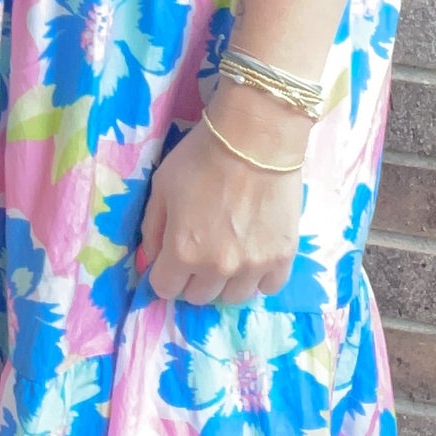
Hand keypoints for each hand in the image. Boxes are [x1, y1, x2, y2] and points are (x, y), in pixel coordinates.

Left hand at [139, 103, 308, 308]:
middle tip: (201, 250)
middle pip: (199, 296)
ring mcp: (254, 265)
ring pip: (234, 297)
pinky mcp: (283, 256)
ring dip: (226, 282)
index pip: (165, 288)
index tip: (172, 258)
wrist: (255, 137)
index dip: (165, 273)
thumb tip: (152, 259)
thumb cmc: (202, 157)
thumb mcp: (161, 187)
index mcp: (182, 252)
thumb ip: (152, 229)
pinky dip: (260, 278)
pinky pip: (269, 287)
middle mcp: (218, 268)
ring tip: (229, 254)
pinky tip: (255, 256)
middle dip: (193, 278)